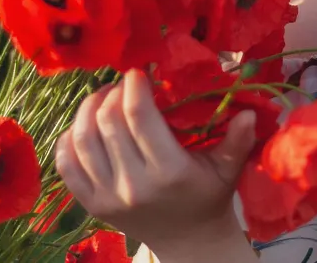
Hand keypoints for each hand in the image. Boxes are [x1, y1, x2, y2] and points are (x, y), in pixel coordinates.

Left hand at [54, 68, 258, 248]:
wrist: (188, 242)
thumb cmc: (208, 197)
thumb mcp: (227, 169)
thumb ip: (238, 139)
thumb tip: (250, 110)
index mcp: (169, 171)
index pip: (139, 117)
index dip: (134, 86)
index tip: (139, 73)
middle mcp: (134, 185)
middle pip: (108, 122)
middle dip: (112, 93)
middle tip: (122, 85)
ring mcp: (108, 197)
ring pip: (82, 140)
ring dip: (87, 110)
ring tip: (102, 98)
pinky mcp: (91, 205)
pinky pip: (66, 166)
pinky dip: (67, 139)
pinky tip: (83, 125)